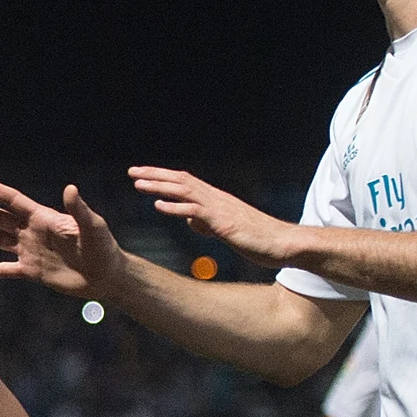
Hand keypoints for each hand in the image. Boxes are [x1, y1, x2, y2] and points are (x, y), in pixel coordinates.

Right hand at [0, 177, 126, 302]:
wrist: (106, 276)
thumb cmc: (103, 247)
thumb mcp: (93, 226)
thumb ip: (79, 210)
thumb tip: (70, 188)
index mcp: (44, 218)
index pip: (15, 202)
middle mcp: (32, 232)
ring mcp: (30, 251)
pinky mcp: (32, 271)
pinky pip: (6, 270)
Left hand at [127, 167, 302, 265]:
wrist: (285, 244)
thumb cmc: (259, 239)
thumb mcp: (226, 230)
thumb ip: (207, 223)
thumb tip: (190, 221)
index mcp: (216, 200)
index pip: (185, 182)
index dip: (163, 177)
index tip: (142, 175)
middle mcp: (216, 199)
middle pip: (181, 181)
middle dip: (155, 175)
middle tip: (132, 172)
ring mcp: (220, 209)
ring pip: (185, 191)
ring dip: (160, 186)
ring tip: (138, 183)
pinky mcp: (224, 223)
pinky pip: (196, 212)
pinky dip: (176, 208)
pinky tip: (158, 206)